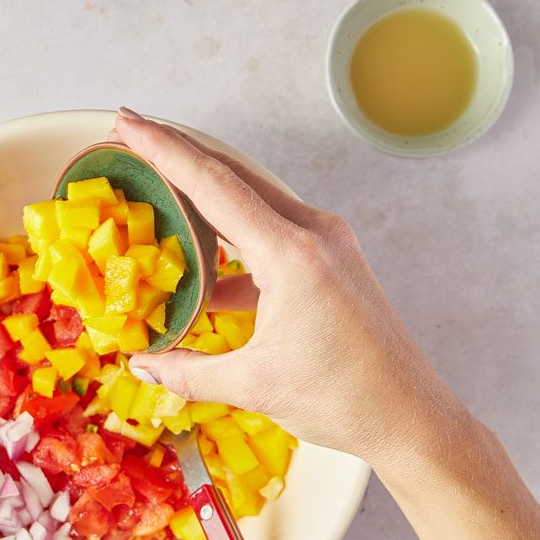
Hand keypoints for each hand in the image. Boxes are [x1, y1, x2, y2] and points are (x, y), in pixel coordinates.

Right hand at [116, 108, 466, 465]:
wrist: (411, 417)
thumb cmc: (344, 399)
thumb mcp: (254, 385)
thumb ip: (189, 373)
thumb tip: (142, 365)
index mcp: (293, 254)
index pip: (214, 184)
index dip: (164, 149)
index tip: (128, 122)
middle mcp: (314, 233)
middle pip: (234, 174)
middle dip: (179, 152)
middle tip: (132, 135)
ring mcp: (327, 243)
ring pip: (253, 198)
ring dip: (206, 192)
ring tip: (159, 188)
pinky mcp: (332, 261)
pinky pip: (270, 232)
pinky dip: (232, 238)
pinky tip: (203, 268)